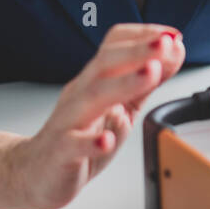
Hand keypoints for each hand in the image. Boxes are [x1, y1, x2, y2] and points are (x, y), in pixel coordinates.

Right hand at [9, 23, 185, 208]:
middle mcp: (81, 94)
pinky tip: (107, 140)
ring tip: (151, 72)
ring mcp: (69, 122)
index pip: (114, 46)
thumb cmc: (79, 138)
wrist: (36, 173)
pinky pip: (73, 144)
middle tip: (165, 43)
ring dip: (125, 83)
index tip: (172, 35)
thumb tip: (173, 52)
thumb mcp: (119, 107)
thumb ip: (145, 82)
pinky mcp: (60, 153)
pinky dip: (91, 141)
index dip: (143, 36)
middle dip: (138, 50)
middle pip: (105, 63)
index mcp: (95, 82)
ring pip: (92, 96)